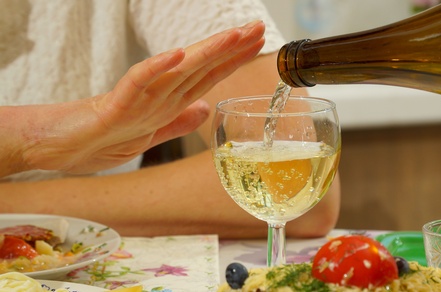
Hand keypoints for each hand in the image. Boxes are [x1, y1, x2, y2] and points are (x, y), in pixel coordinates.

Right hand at [16, 21, 265, 174]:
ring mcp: (138, 98)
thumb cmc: (100, 140)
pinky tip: (176, 54)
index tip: (257, 42)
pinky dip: (157, 68)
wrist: (59, 148)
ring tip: (234, 34)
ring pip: (177, 69)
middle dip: (232, 47)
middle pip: (200, 66)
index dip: (234, 59)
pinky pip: (137, 83)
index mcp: (168, 102)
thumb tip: (207, 108)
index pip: (207, 76)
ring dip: (207, 51)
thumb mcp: (150, 136)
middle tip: (259, 26)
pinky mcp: (114, 105)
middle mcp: (158, 95)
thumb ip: (178, 121)